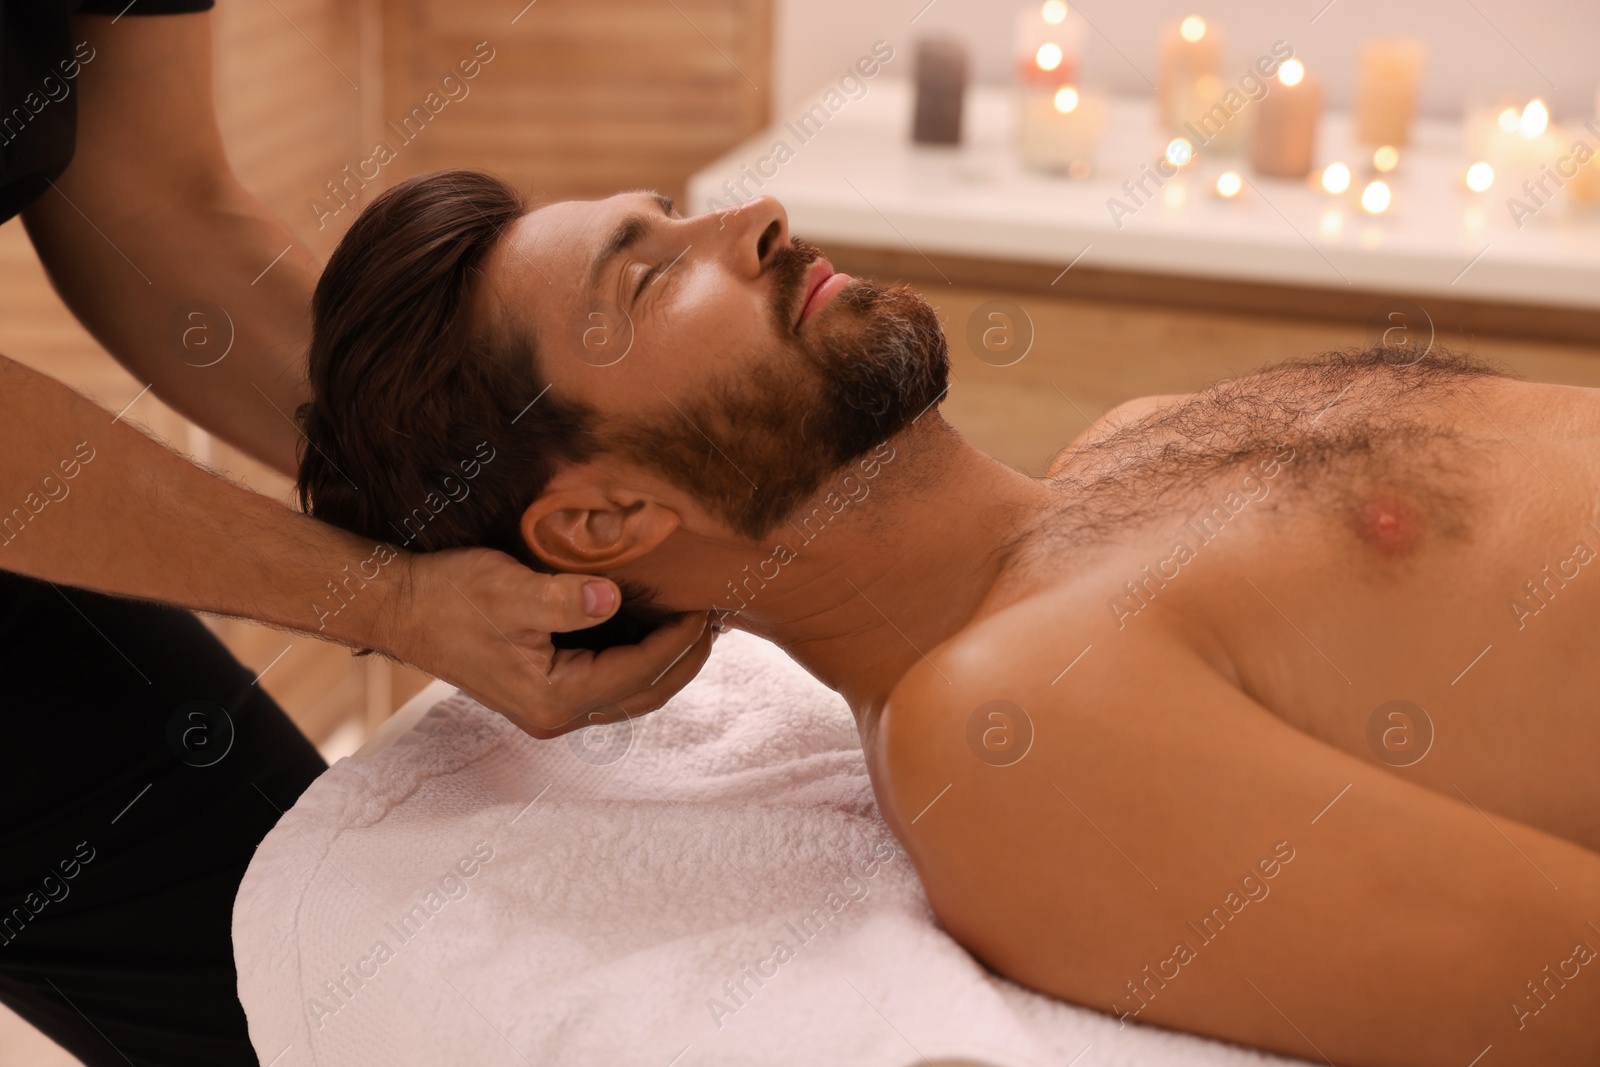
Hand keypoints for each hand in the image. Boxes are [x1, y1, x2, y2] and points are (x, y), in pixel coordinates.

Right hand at [381, 546, 718, 737]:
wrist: (400, 607)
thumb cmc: (449, 595)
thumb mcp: (507, 590)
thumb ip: (562, 599)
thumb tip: (612, 598)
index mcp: (553, 697)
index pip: (639, 672)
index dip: (679, 640)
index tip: (707, 606)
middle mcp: (555, 714)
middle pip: (645, 693)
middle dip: (686, 658)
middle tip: (718, 618)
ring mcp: (550, 708)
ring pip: (631, 693)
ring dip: (667, 662)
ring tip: (698, 625)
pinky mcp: (544, 692)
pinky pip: (610, 683)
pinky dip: (640, 660)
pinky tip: (653, 630)